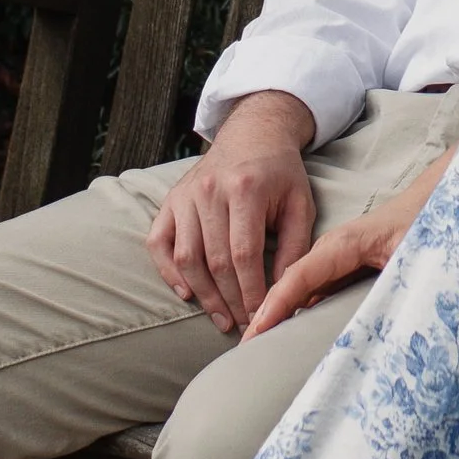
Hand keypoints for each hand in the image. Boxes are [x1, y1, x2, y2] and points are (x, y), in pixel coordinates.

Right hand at [147, 91, 316, 333]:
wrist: (253, 134)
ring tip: (221, 317)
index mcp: (245, 189)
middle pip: (214, 260)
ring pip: (186, 257)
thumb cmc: (280, 173)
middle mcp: (209, 191)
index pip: (244, 254)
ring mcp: (185, 195)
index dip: (251, 291)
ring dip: (203, 294)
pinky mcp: (170, 200)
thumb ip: (294, 247)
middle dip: (230, 300)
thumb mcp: (300, 204)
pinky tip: (187, 293)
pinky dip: (168, 272)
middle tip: (242, 325)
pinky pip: (158, 243)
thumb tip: (285, 293)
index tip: (260, 317)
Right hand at [242, 156, 448, 340]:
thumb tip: (378, 323)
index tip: (256, 331)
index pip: (300, 276)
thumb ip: (393, 285)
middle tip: (243, 353)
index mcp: (345, 243)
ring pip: (295, 286)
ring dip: (272, 311)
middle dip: (264, 314)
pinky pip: (307, 287)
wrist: (437, 196)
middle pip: (290, 283)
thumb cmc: (427, 220)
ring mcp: (332, 254)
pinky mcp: (338, 262)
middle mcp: (331, 247)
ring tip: (252, 346)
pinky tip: (278, 329)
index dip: (277, 305)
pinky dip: (290, 307)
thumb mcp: (413, 254)